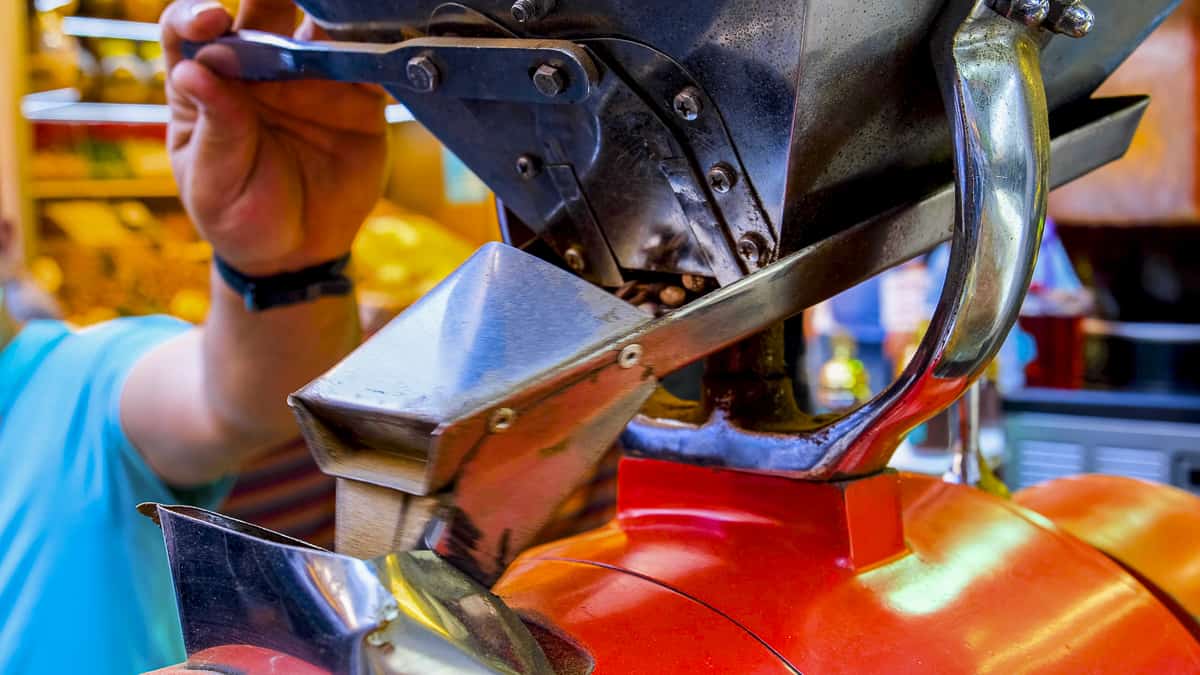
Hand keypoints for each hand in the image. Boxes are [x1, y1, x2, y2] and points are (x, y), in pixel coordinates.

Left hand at [161, 0, 387, 275]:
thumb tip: (194, 70)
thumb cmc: (239, 215)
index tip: (213, 22)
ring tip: (343, 12)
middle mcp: (257, 67)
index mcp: (208, 81)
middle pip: (261, 10)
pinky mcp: (358, 99)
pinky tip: (384, 44)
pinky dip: (381, 50)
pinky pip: (372, 65)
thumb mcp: (215, 182)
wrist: (297, 253)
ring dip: (332, 14)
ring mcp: (311, 79)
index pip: (190, 29)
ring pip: (321, 27)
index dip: (196, 14)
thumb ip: (215, 128)